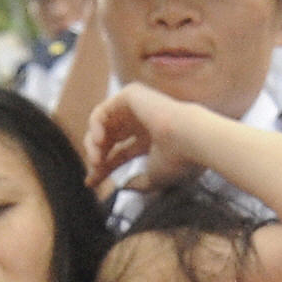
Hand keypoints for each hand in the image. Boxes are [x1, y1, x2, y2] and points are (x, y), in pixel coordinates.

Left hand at [82, 82, 207, 195]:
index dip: (104, 168)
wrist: (190, 139)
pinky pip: (102, 111)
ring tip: (97, 159)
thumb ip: (138, 183)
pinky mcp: (130, 95)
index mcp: (150, 140)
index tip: (91, 182)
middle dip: (97, 156)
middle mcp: (142, 122)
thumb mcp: (154, 178)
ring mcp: (136, 107)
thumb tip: (123, 187)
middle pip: (109, 140)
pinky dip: (95, 127)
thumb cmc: (179, 159)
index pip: (120, 154)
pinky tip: (100, 142)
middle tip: (95, 170)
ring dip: (94, 144)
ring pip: (102, 126)